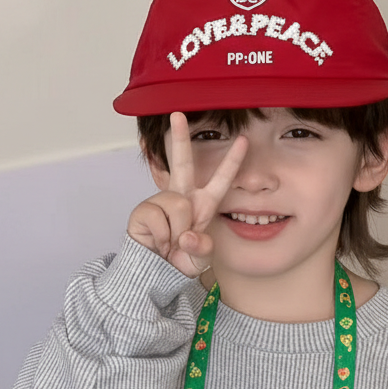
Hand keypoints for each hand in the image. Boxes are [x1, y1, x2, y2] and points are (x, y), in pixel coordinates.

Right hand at [128, 111, 247, 277]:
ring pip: (179, 206)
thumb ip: (201, 249)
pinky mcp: (143, 211)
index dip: (232, 162)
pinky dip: (161, 237)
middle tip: (177, 114)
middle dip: (180, 137)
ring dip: (177, 231)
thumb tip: (185, 235)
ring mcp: (161, 202)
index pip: (221, 181)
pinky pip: (159, 219)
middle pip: (183, 163)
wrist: (155, 274)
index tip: (243, 140)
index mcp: (202, 205)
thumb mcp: (199, 259)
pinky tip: (157, 242)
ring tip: (170, 242)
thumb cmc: (180, 261)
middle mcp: (182, 198)